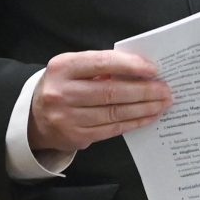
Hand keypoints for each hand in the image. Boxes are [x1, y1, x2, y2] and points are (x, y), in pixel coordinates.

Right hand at [26, 50, 171, 154]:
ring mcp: (67, 118)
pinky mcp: (75, 137)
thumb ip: (102, 65)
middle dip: (144, 91)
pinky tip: (148, 116)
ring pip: (114, 113)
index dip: (130, 66)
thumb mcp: (73, 68)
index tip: (154, 69)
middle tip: (166, 90)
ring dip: (144, 108)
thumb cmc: (63, 85)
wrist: (34, 117)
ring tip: (163, 103)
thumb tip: (142, 70)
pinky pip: (111, 129)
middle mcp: (61, 93)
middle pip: (111, 92)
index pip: (102, 63)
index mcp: (62, 67)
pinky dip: (134, 122)